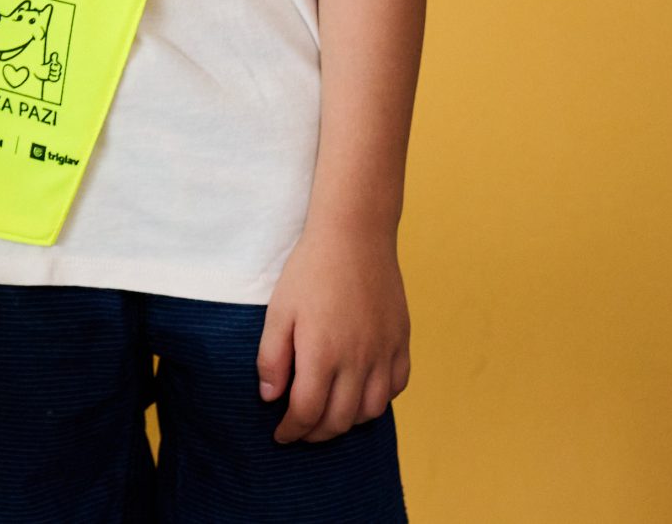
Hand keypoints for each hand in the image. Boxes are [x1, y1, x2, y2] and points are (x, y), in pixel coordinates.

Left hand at [257, 225, 410, 443]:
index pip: (307, 412)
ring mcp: (384, 352)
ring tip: (328, 417)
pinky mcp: (401, 342)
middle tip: (300, 431)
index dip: (292, 430)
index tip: (280, 435)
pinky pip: (396, 387)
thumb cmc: (310, 271)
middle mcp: (358, 360)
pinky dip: (379, 400)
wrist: (355, 236)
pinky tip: (361, 395)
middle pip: (340, 419)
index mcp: (323, 354)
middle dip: (317, 433)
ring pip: (372, 410)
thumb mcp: (279, 311)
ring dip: (348, 422)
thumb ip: (272, 357)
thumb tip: (270, 397)